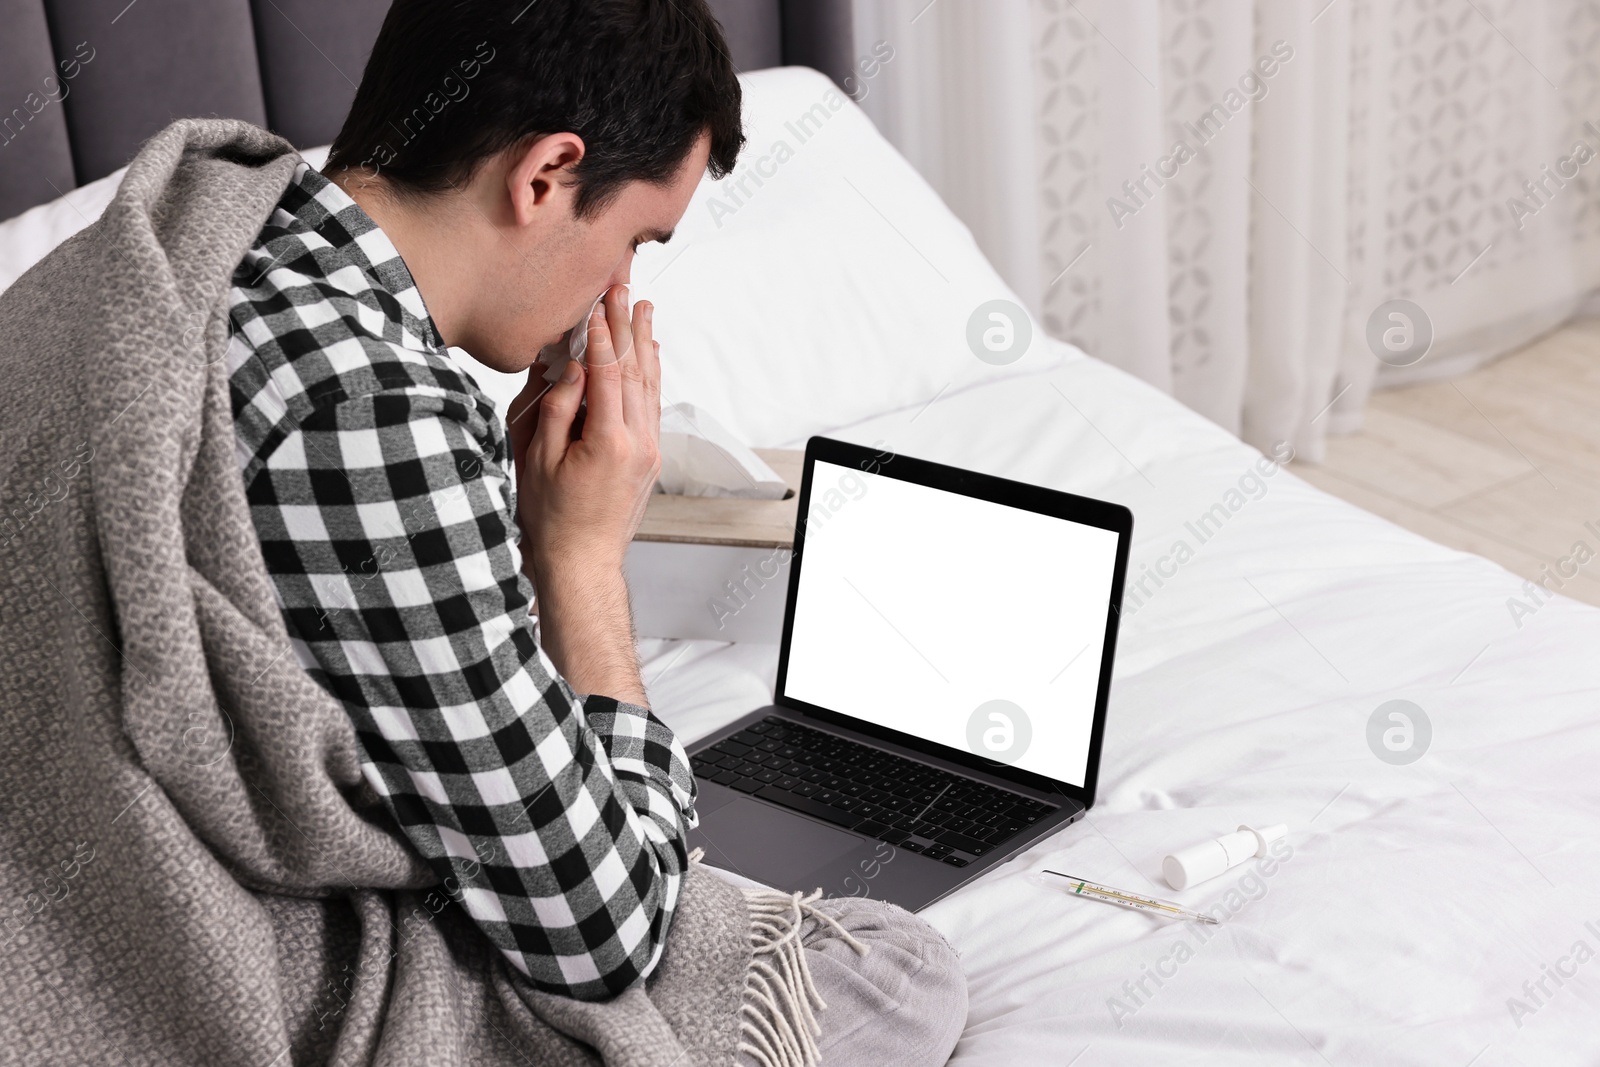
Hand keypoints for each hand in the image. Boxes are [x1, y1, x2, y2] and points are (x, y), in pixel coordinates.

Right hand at [516, 284, 660, 572]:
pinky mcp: (651, 458)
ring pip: (650, 385)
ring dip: (645, 343)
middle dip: (627, 325)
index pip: (608, 373)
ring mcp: (650, 451)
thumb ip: (557, 409)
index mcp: (609, 441)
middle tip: (623, 288)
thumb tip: (572, 365)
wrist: (582, 562)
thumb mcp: (540, 460)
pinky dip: (651, 374)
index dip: (601, 335)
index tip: (596, 303)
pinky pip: (653, 405)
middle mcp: (639, 443)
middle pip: (635, 371)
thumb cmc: (551, 518)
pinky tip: (651, 353)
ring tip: (643, 308)